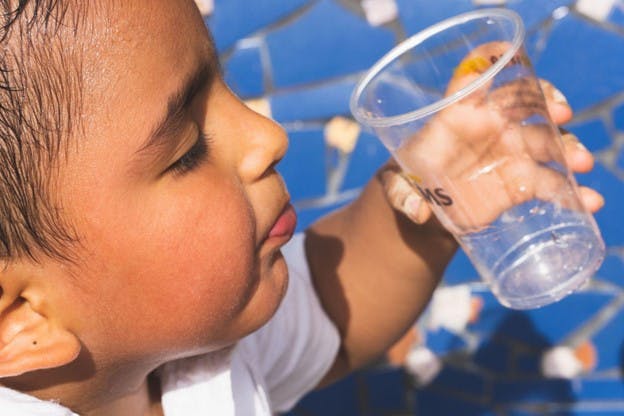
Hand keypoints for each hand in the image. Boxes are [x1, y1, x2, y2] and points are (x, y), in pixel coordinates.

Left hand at [379, 43, 603, 228]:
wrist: (429, 209)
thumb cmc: (412, 184)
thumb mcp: (398, 188)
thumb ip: (402, 196)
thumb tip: (417, 213)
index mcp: (456, 114)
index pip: (473, 77)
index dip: (490, 60)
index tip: (510, 57)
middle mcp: (489, 126)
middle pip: (524, 102)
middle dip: (546, 102)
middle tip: (561, 114)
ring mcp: (510, 152)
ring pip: (546, 141)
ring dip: (568, 147)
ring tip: (582, 163)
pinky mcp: (521, 181)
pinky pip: (551, 181)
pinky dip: (571, 191)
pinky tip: (587, 200)